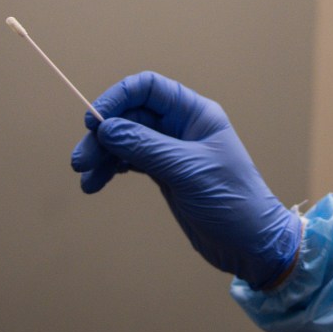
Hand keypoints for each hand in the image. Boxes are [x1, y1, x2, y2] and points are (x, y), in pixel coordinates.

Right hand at [70, 71, 300, 288]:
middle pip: (131, 116)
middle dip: (103, 134)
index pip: (149, 88)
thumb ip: (146, 147)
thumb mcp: (188, 171)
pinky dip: (111, 170)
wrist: (251, 243)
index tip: (94, 121)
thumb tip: (107, 128)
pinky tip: (95, 184)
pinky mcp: (165, 174)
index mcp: (196, 114)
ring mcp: (172, 151)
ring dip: (102, 154)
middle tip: (80, 160)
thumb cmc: (232, 200)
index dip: (118, 97)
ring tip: (85, 177)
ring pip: (126, 140)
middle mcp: (182, 127)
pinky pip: (130, 161)